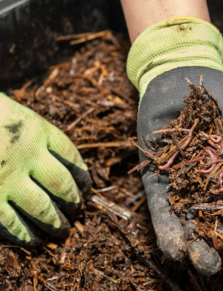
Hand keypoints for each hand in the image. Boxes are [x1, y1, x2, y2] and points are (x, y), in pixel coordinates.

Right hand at [0, 93, 90, 247]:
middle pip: (62, 184)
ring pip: (42, 208)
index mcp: (36, 129)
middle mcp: (27, 155)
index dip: (81, 174)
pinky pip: (10, 223)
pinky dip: (24, 234)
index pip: (70, 155)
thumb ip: (31, 133)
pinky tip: (33, 241)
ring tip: (62, 231)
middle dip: (73, 201)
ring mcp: (6, 178)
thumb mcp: (10, 111)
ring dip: (54, 223)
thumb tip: (54, 159)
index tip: (86, 185)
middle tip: (78, 210)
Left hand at [127, 18, 222, 274]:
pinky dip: (167, 230)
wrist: (185, 79)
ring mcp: (182, 186)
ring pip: (190, 226)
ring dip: (198, 248)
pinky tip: (175, 249)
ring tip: (206, 263)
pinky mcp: (157, 179)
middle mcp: (208, 189)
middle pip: (220, 228)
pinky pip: (161, 209)